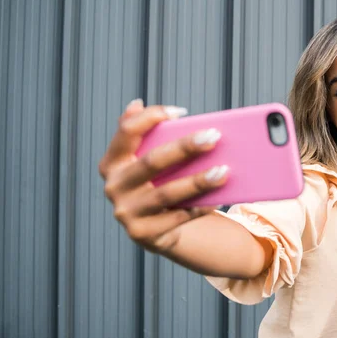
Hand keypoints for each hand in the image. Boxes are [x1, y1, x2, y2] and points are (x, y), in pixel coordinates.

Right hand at [98, 99, 227, 253]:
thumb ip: (144, 134)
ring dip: (198, 182)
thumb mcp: (147, 160)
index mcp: (113, 162)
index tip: (181, 112)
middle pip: (152, 162)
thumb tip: (136, 104)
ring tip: (224, 171)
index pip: (126, 131)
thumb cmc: (157, 184)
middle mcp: (114, 187)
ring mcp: (127, 213)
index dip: (151, 117)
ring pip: (167, 193)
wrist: (157, 228)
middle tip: (214, 136)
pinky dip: (199, 207)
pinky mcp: (144, 234)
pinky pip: (178, 217)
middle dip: (184, 147)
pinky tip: (218, 198)